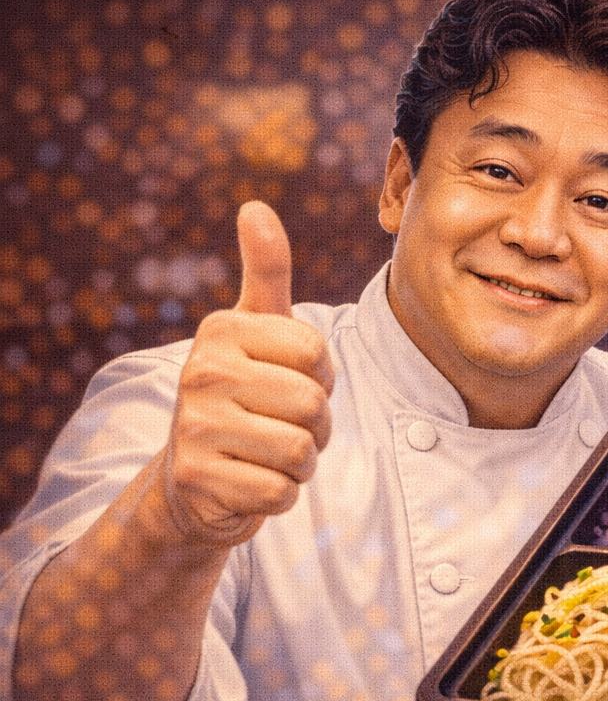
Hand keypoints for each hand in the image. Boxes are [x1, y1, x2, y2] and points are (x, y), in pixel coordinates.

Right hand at [153, 201, 334, 545]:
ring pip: (302, 450)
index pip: (318, 354)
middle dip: (315, 425)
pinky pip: (281, 491)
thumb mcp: (255, 329)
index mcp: (221, 330)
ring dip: (301, 462)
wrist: (193, 476)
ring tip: (267, 452)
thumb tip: (256, 207)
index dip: (322, 377)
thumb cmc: (243, 394)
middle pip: (314, 404)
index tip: (289, 381)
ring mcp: (194, 427)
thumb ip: (266, 271)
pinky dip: (281, 494)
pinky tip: (252, 481)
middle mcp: (201, 372)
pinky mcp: (198, 479)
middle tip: (280, 424)